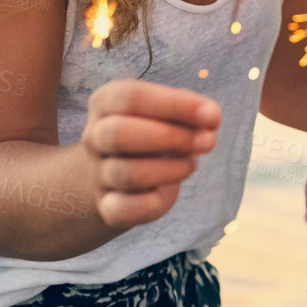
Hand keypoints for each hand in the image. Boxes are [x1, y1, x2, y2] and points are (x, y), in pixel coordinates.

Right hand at [81, 80, 220, 228]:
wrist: (121, 173)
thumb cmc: (152, 132)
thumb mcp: (168, 112)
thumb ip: (190, 110)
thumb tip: (211, 116)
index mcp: (105, 102)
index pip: (132, 96)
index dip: (177, 105)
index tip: (212, 116)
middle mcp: (94, 136)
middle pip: (120, 133)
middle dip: (171, 137)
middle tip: (207, 142)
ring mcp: (97, 174)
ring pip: (128, 173)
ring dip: (171, 169)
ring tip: (192, 163)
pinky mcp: (106, 206)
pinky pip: (123, 209)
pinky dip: (152, 203)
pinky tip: (167, 192)